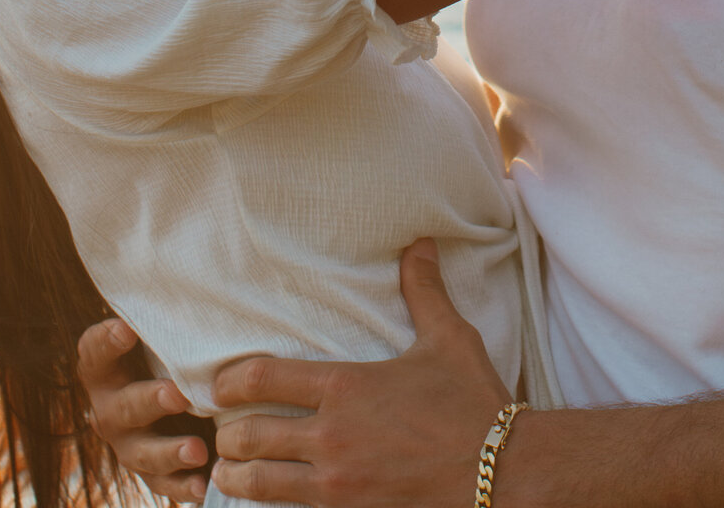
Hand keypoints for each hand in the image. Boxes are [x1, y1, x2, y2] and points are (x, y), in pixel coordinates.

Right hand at [77, 317, 212, 503]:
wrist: (176, 398)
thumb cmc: (171, 350)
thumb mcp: (164, 335)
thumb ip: (168, 319)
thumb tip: (204, 278)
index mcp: (106, 370)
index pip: (94, 353)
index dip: (106, 342)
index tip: (127, 329)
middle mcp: (109, 409)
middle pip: (122, 407)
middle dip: (149, 401)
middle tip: (176, 394)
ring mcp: (128, 444)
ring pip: (141, 452)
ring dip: (169, 451)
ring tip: (197, 449)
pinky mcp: (150, 473)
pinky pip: (162, 485)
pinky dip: (182, 486)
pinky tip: (202, 485)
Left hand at [211, 241, 508, 505]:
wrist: (501, 472)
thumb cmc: (473, 403)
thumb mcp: (448, 339)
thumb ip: (423, 290)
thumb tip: (420, 243)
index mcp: (346, 387)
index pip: (264, 379)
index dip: (232, 382)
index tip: (222, 386)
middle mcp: (332, 435)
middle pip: (250, 436)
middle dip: (229, 437)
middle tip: (224, 435)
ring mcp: (338, 483)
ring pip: (260, 484)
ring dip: (238, 477)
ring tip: (229, 473)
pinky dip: (272, 506)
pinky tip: (270, 502)